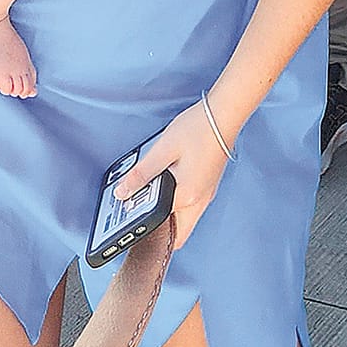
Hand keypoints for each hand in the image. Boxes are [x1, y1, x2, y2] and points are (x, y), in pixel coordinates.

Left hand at [112, 100, 234, 250]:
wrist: (225, 113)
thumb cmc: (198, 129)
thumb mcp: (163, 150)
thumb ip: (141, 175)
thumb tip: (122, 193)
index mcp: (187, 196)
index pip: (160, 226)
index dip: (142, 225)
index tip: (128, 216)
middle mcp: (199, 201)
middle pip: (176, 232)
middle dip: (156, 228)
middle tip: (137, 211)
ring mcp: (206, 193)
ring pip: (184, 219)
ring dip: (166, 213)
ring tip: (148, 194)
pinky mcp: (208, 184)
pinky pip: (190, 204)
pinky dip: (175, 201)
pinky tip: (165, 182)